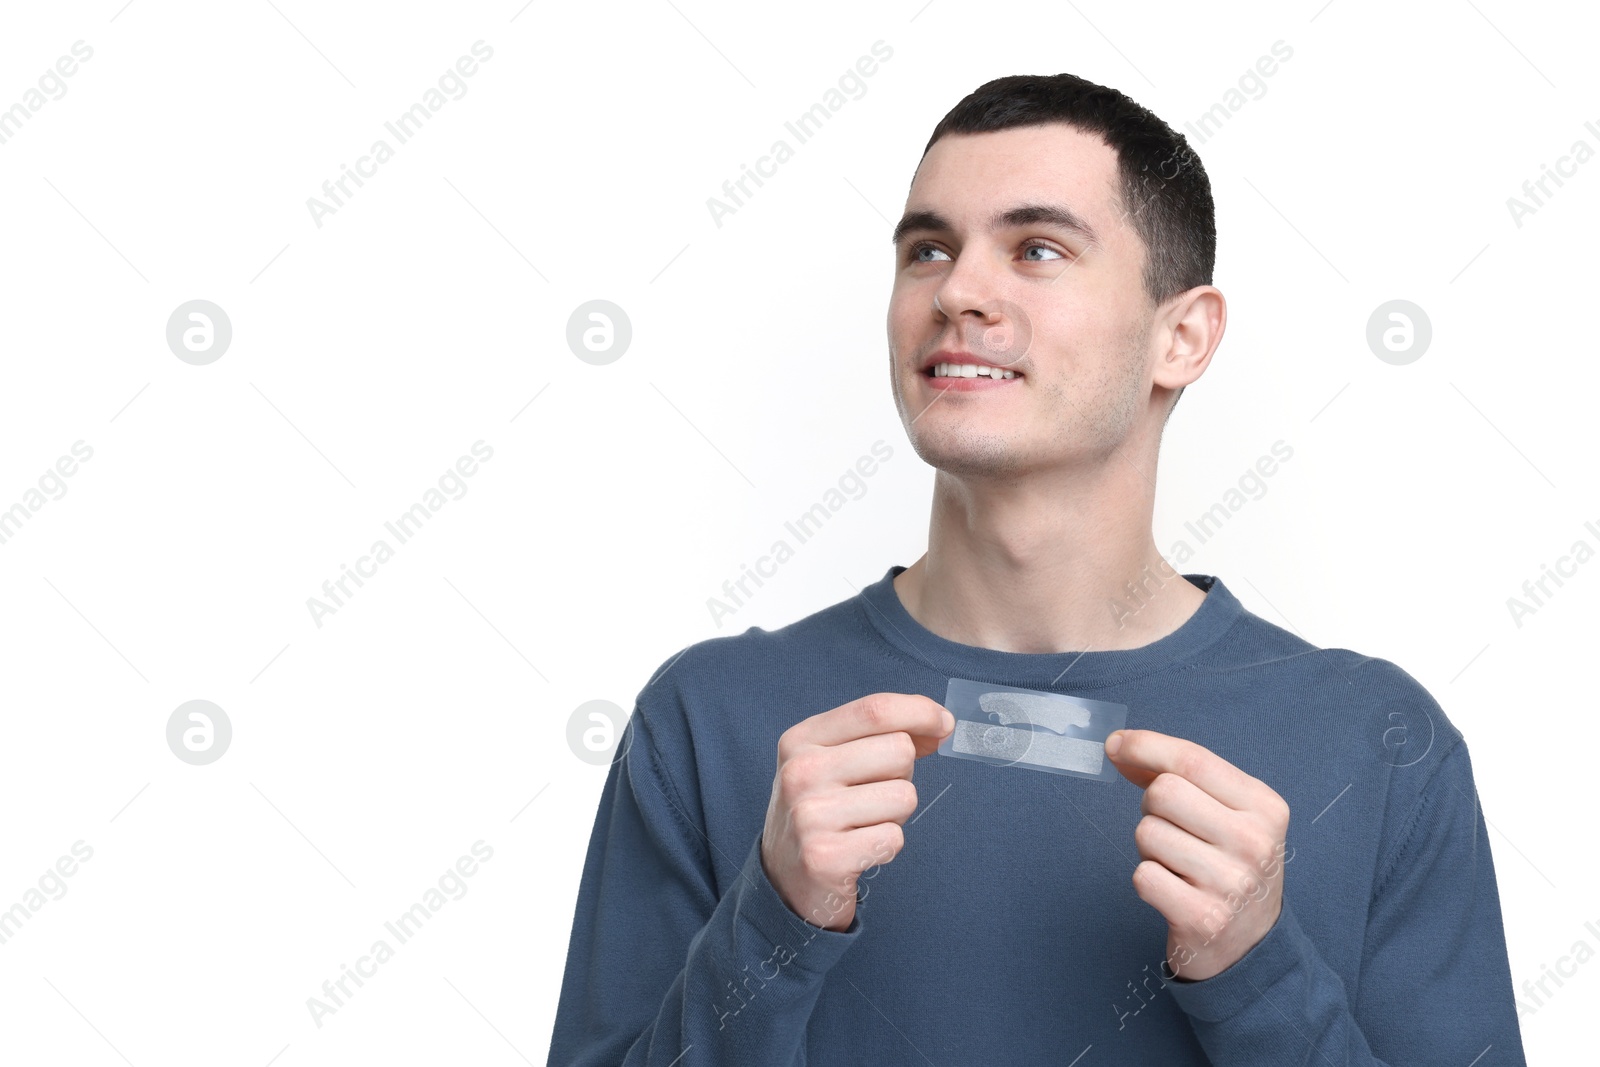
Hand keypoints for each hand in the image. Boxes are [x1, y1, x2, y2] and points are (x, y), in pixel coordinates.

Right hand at [761, 693, 953, 931]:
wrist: (784, 881)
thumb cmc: (821, 812)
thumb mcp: (833, 761)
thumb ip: (880, 736)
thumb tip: (940, 724)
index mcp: (802, 740)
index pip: (874, 710)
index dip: (920, 712)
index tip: (944, 724)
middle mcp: (800, 771)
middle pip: (899, 750)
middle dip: (902, 775)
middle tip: (871, 797)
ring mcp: (809, 814)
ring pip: (904, 796)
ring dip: (895, 815)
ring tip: (862, 825)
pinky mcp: (825, 857)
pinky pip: (894, 837)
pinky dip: (886, 846)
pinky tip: (858, 850)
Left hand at [1105, 728, 1291, 980]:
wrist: (1251, 947)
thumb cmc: (1229, 866)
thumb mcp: (1227, 815)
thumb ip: (1181, 776)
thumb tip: (1120, 746)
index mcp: (1265, 807)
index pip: (1192, 760)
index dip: (1145, 746)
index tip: (1115, 744)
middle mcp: (1255, 842)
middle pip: (1164, 792)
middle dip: (1152, 807)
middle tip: (1173, 832)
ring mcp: (1231, 883)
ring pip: (1148, 833)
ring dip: (1150, 849)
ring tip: (1179, 867)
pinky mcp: (1203, 918)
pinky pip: (1143, 875)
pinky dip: (1148, 881)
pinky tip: (1173, 892)